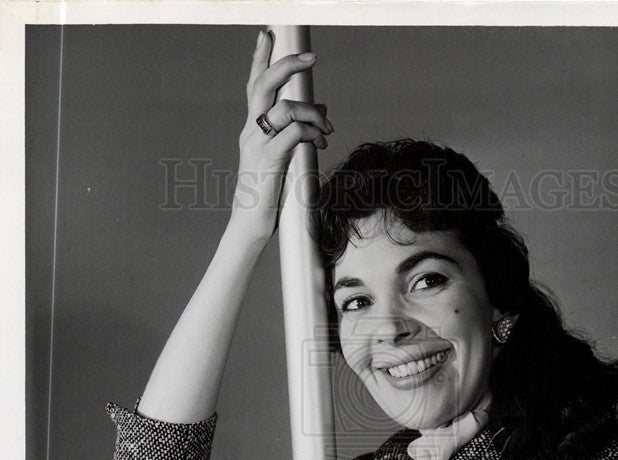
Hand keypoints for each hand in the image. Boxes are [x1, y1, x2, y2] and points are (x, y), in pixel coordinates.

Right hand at [228, 30, 332, 243]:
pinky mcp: (270, 159)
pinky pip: (295, 132)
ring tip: (326, 129)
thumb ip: (298, 134)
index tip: (268, 34)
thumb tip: (322, 110)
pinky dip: (313, 132)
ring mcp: (258, 145)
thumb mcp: (284, 160)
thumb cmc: (267, 197)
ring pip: (285, 107)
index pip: (253, 86)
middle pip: (263, 85)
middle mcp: (250, 132)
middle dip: (287, 65)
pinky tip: (320, 143)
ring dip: (313, 112)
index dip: (260, 58)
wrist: (250, 226)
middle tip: (311, 57)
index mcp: (252, 131)